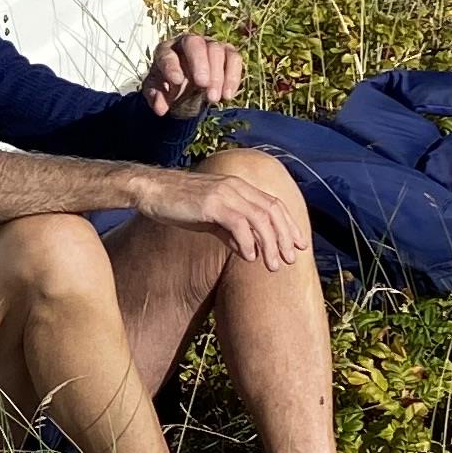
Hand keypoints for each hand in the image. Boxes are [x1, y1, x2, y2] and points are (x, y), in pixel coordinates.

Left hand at [143, 28, 244, 117]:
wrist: (187, 87)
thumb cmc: (169, 86)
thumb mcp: (158, 93)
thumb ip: (156, 98)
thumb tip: (160, 109)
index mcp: (166, 50)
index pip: (167, 53)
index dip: (171, 66)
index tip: (177, 81)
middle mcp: (188, 42)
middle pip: (195, 43)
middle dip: (200, 63)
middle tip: (202, 85)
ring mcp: (209, 44)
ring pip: (217, 50)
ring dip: (217, 75)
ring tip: (213, 99)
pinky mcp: (227, 52)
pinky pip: (234, 58)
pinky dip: (233, 77)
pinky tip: (227, 96)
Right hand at [169, 147, 309, 268]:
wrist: (152, 191)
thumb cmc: (179, 204)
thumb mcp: (210, 218)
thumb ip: (231, 231)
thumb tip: (249, 250)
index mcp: (238, 187)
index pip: (273, 205)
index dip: (289, 225)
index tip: (298, 245)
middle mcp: (236, 187)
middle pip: (272, 211)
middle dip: (285, 237)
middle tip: (290, 260)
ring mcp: (225, 193)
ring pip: (260, 218)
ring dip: (270, 244)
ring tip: (272, 265)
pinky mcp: (212, 203)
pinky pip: (238, 224)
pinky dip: (247, 242)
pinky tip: (249, 257)